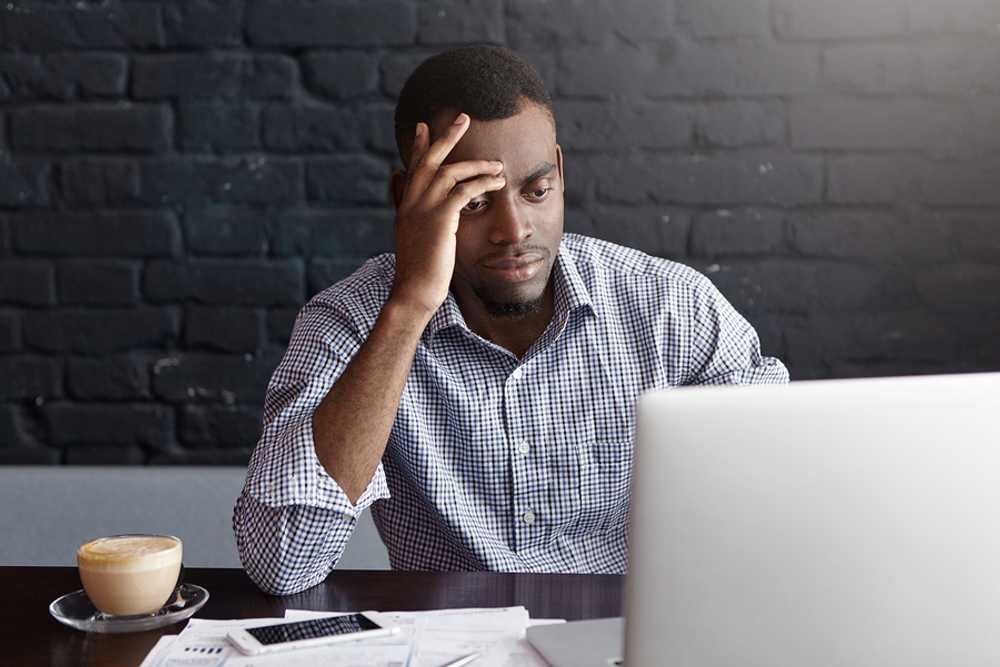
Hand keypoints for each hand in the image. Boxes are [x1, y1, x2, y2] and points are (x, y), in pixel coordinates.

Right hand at [389, 112, 505, 316]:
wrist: (414, 292)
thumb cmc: (419, 273)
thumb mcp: (413, 241)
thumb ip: (416, 220)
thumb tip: (422, 214)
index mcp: (406, 206)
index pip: (412, 169)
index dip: (418, 147)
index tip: (423, 127)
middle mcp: (412, 203)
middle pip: (428, 160)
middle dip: (446, 137)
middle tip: (463, 117)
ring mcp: (424, 210)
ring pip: (450, 172)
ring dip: (476, 164)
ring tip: (497, 164)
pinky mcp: (440, 219)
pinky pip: (464, 191)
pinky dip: (482, 182)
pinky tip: (497, 181)